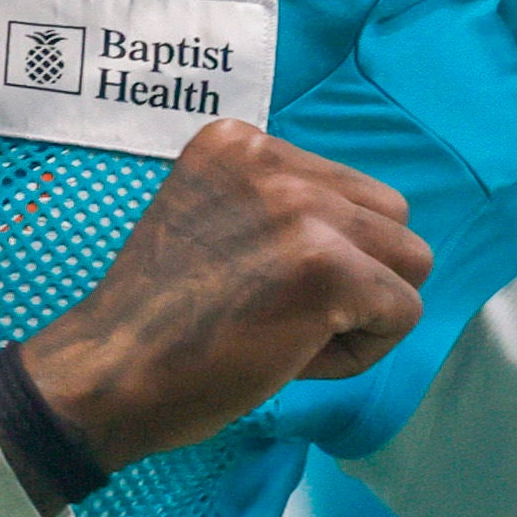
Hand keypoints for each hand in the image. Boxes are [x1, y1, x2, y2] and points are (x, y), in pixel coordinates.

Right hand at [14, 124, 435, 472]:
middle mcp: (273, 160)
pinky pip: (402, 312)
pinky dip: (361, 350)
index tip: (249, 284)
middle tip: (282, 314)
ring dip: (364, 311)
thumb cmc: (155, 320)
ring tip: (292, 333)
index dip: (317, 252)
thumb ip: (273, 208)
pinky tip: (296, 358)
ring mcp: (303, 210)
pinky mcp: (329, 268)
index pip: (344, 189)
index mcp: (239, 142)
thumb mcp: (208, 222)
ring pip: (409, 262)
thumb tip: (364, 237)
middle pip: (391, 216)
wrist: (107, 374)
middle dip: (357, 274)